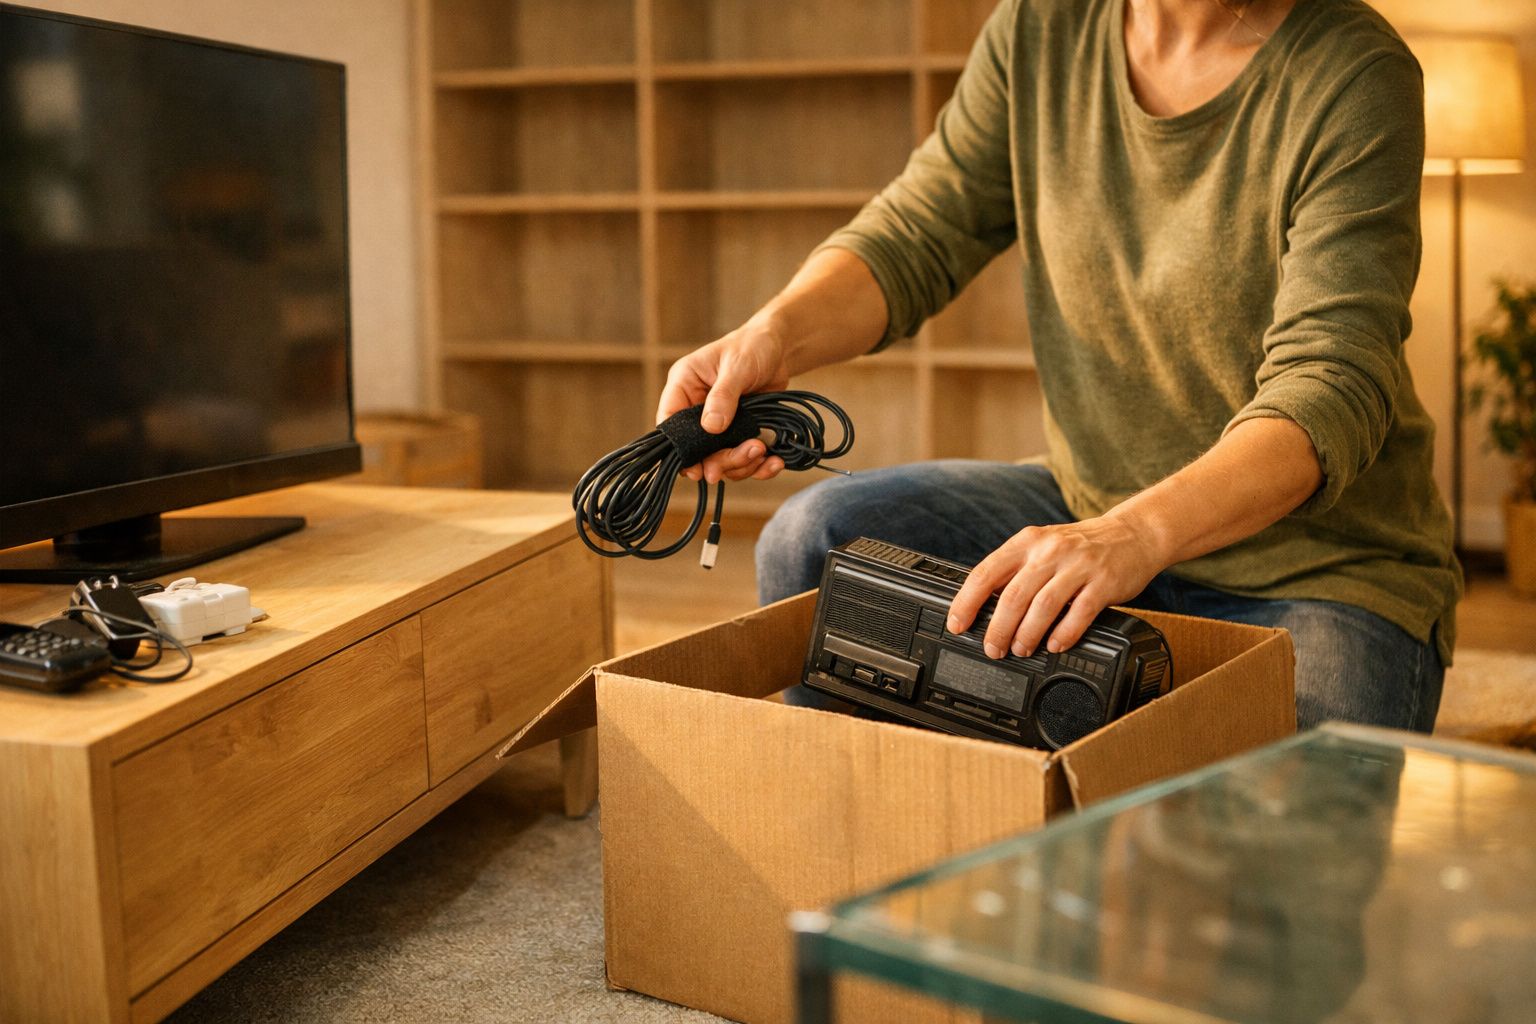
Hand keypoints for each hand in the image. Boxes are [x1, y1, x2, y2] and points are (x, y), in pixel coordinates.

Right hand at [657, 315, 791, 484]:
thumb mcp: (737, 366)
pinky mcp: (739, 433)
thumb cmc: (752, 347)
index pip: (669, 421)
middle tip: (746, 455)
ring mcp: (718, 424)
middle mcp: (696, 408)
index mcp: (684, 386)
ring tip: (763, 452)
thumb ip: (723, 396)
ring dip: (742, 463)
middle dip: (719, 460)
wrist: (779, 350)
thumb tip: (711, 427)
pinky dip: (758, 466)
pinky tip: (773, 462)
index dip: (679, 448)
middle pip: (696, 449)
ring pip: (720, 459)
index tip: (695, 469)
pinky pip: (742, 459)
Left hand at [946, 512, 1167, 659]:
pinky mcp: (1104, 583)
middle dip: (997, 628)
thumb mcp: (1043, 546)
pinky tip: (1055, 644)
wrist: (1134, 534)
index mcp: (1028, 541)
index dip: (966, 602)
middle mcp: (1050, 551)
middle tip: (992, 648)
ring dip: (1027, 634)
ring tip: (1021, 649)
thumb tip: (982, 606)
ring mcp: (1078, 566)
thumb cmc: (1081, 547)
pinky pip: (1079, 614)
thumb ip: (1016, 570)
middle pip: (1013, 595)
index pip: (986, 572)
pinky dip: (1063, 634)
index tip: (957, 624)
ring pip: (1043, 606)